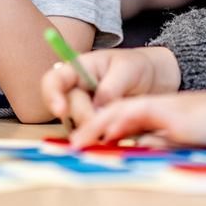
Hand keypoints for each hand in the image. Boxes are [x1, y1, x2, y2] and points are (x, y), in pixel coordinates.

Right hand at [41, 47, 181, 126]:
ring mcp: (84, 111)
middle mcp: (76, 92)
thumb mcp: (127, 69)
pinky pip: (91, 137)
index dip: (51, 95)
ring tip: (118, 124)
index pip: (53, 82)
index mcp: (78, 70)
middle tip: (106, 122)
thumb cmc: (137, 67)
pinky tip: (119, 134)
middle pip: (68, 109)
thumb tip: (97, 110)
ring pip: (78, 127)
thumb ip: (110, 88)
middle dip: (85, 117)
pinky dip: (102, 138)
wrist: (154, 81)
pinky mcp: (94, 128)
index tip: (61, 110)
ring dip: (95, 129)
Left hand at [68, 83, 205, 149]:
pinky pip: (144, 115)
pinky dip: (123, 122)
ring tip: (79, 141)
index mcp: (167, 113)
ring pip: (126, 111)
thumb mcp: (193, 139)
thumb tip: (145, 148)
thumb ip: (169, 140)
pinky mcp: (179, 115)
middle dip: (93, 126)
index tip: (86, 143)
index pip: (127, 117)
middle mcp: (164, 106)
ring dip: (99, 126)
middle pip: (119, 110)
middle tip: (73, 143)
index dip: (104, 127)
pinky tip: (108, 131)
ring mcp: (171, 107)